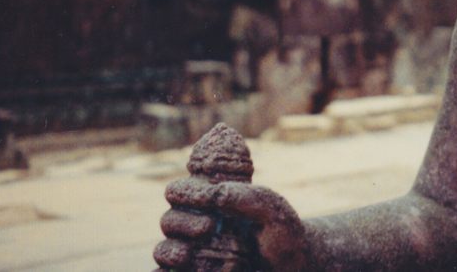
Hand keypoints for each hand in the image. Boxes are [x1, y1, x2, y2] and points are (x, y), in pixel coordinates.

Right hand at [155, 177, 307, 271]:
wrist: (293, 265)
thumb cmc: (282, 231)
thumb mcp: (271, 208)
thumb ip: (246, 197)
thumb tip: (214, 195)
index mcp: (209, 202)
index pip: (179, 191)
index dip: (185, 192)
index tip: (204, 198)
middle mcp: (195, 226)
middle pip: (168, 221)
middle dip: (182, 222)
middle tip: (208, 227)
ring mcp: (192, 254)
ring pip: (163, 251)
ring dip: (171, 251)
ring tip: (188, 254)